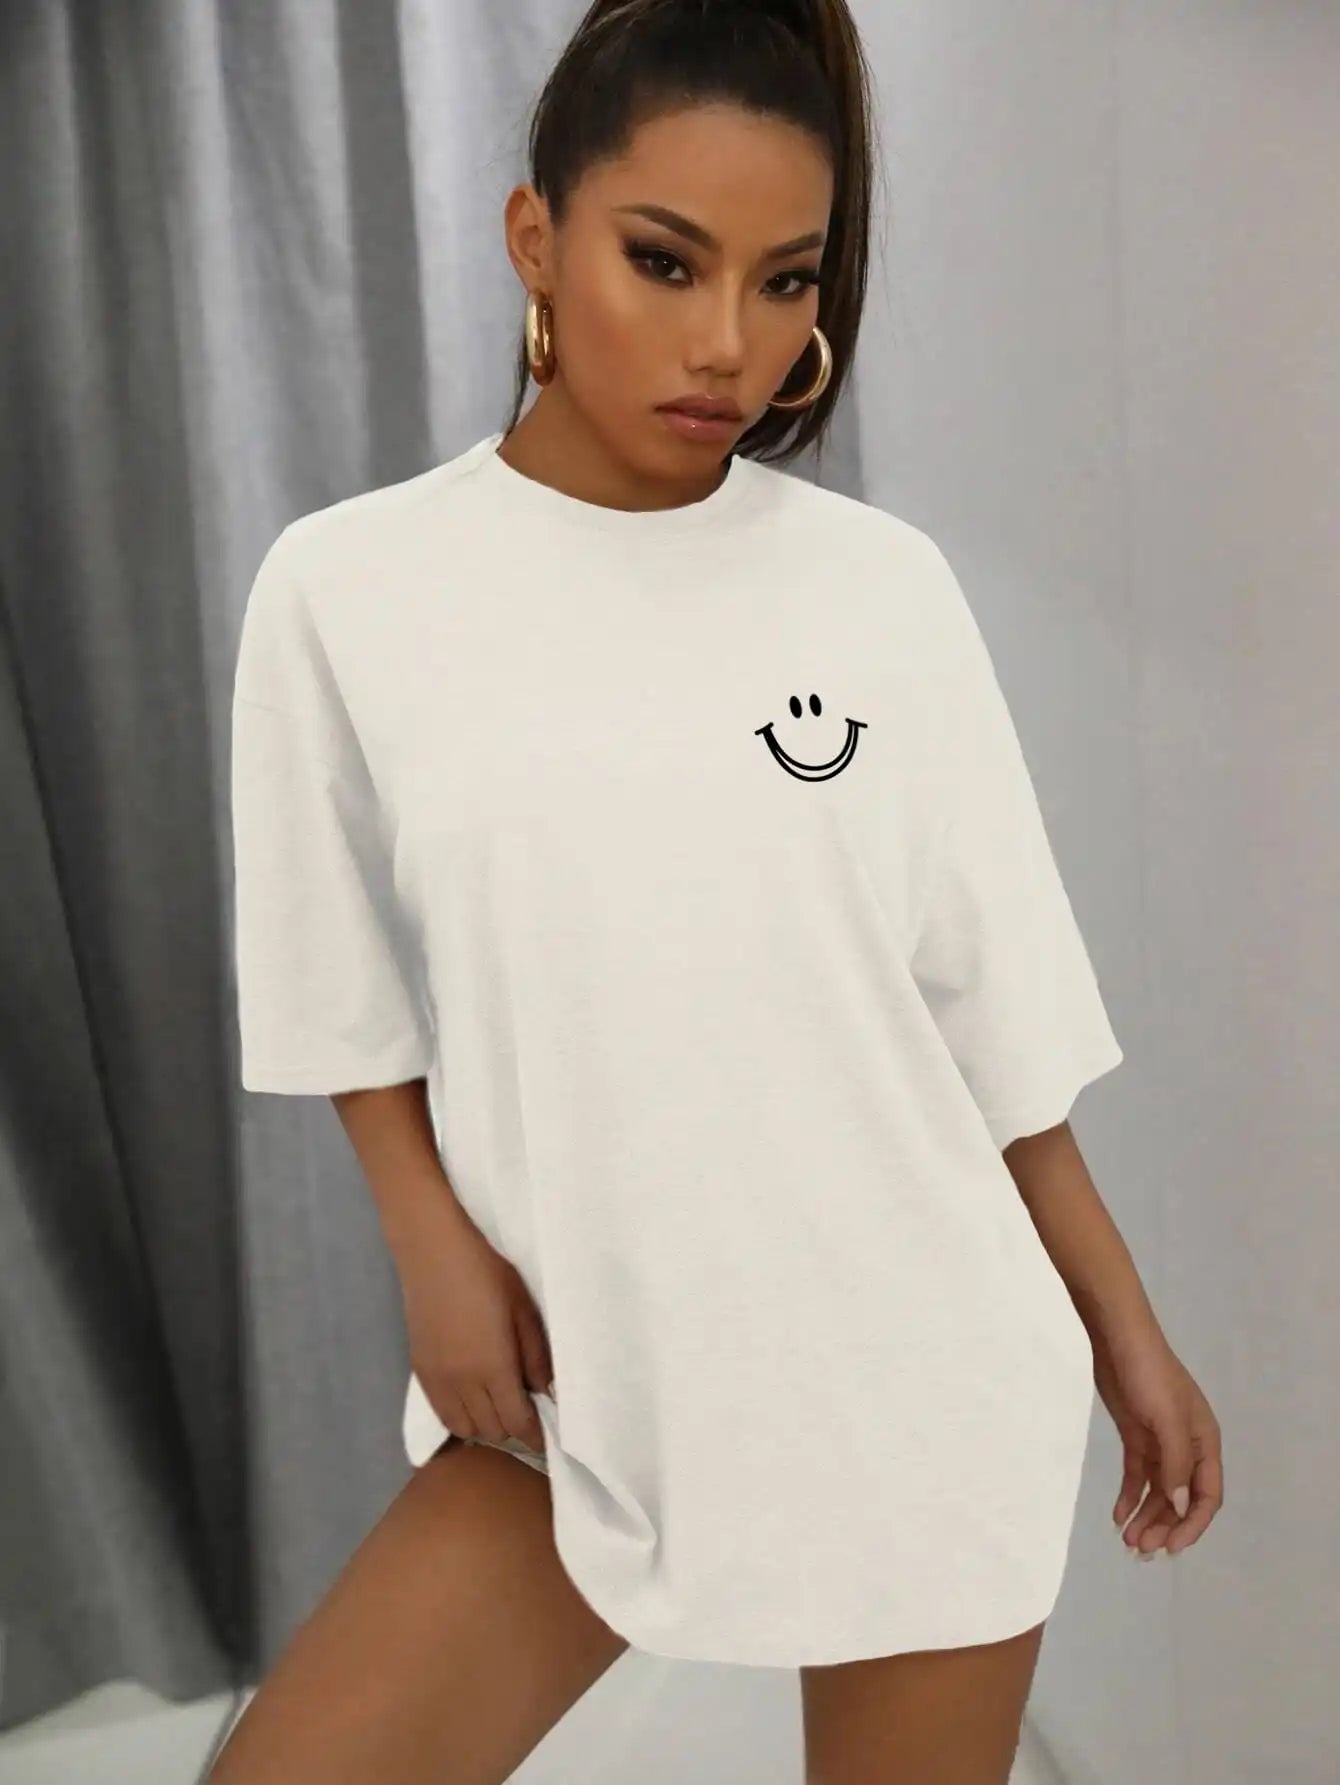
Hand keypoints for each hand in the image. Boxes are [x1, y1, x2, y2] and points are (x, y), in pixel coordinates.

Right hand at [397, 1211, 553, 1452]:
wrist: (433, 1253)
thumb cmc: (487, 1273)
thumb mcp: (523, 1310)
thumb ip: (536, 1355)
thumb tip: (548, 1392)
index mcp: (493, 1368)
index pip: (516, 1422)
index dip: (533, 1435)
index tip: (546, 1436)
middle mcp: (463, 1384)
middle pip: (491, 1430)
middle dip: (512, 1430)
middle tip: (526, 1413)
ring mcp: (437, 1380)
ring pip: (463, 1428)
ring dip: (485, 1427)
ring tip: (499, 1409)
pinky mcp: (419, 1372)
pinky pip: (441, 1413)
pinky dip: (460, 1417)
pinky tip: (472, 1401)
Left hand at [1091, 1320, 1222, 1557]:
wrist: (1119, 1340)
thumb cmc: (1150, 1376)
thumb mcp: (1168, 1420)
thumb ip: (1175, 1465)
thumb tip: (1180, 1508)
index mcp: (1204, 1443)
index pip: (1206, 1496)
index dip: (1192, 1525)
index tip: (1171, 1547)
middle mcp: (1186, 1447)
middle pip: (1180, 1498)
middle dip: (1163, 1525)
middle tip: (1140, 1548)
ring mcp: (1160, 1443)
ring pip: (1158, 1491)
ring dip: (1145, 1516)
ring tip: (1127, 1540)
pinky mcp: (1136, 1436)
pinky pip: (1137, 1475)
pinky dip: (1129, 1496)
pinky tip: (1117, 1515)